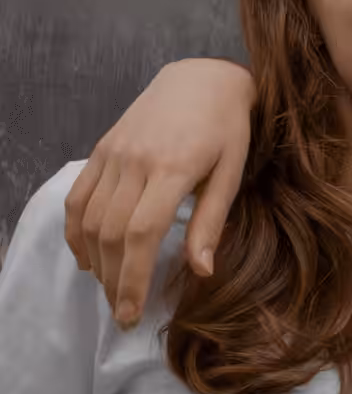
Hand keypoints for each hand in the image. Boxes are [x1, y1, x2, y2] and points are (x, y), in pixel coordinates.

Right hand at [63, 58, 254, 325]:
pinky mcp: (101, 149)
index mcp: (172, 168)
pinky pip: (78, 197)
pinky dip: (76, 232)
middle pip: (112, 233)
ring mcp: (113, 154)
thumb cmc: (228, 128)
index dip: (133, 278)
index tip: (132, 313)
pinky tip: (88, 258)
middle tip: (123, 315)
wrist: (201, 78)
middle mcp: (134, 162)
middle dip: (115, 281)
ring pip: (90, 219)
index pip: (142, 234)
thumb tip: (202, 272)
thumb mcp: (232, 172)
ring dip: (97, 262)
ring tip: (111, 292)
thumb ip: (211, 222)